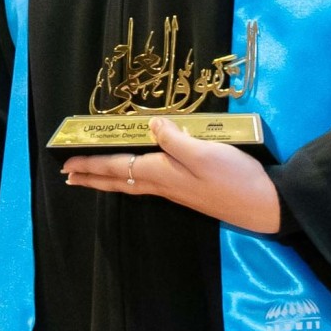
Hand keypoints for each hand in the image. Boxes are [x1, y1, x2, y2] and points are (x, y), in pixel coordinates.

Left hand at [62, 119, 281, 232]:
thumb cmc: (235, 178)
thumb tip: (150, 124)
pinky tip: (135, 177)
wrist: (264, 206)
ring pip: (132, 183)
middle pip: (119, 179)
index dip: (91, 164)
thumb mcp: (205, 152)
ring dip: (108, 179)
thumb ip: (175, 139)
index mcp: (161, 172)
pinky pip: (147, 184)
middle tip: (68, 177)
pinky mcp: (188, 191)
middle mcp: (163, 183)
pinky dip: (130, 179)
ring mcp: (176, 190)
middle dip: (92, 176)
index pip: (116, 166)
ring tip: (91, 178)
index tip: (66, 165)